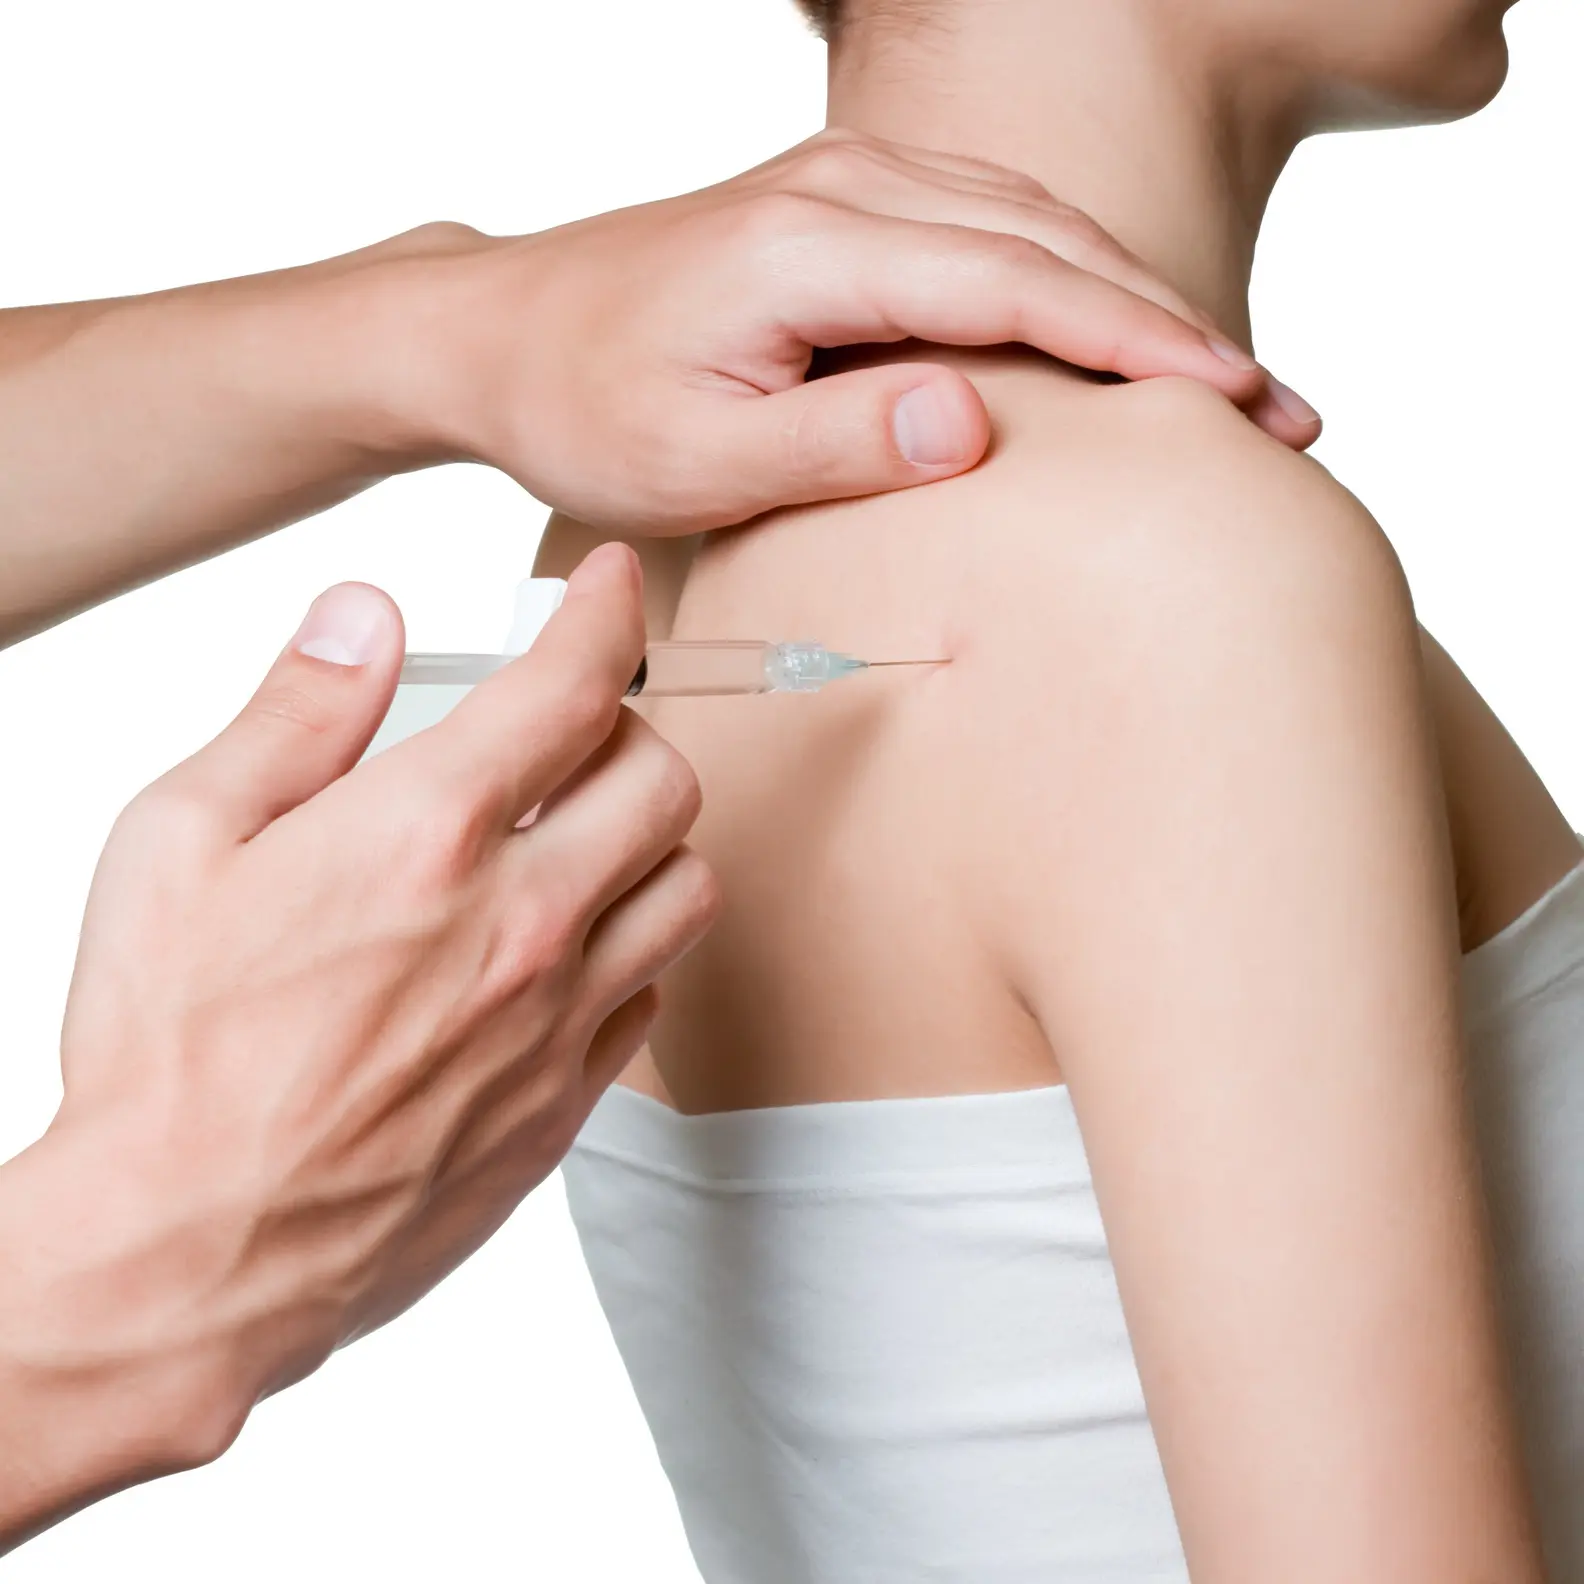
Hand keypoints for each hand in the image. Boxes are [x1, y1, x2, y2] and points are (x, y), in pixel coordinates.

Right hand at [0, 545, 714, 1543]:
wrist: (189, 1252)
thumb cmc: (166, 1051)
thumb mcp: (179, 844)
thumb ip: (293, 716)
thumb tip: (365, 615)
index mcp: (426, 834)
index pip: (572, 684)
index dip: (607, 611)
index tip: (613, 585)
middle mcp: (520, 918)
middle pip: (663, 777)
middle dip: (627, 729)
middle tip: (572, 733)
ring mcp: (558, 1017)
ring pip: (686, 884)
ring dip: (648, 837)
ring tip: (580, 834)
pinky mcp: (566, 1100)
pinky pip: (656, 992)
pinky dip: (634, 944)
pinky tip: (567, 945)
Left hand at [361, 129, 1318, 532]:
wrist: (502, 333)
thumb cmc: (585, 405)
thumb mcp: (696, 458)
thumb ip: (835, 441)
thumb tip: (975, 420)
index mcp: (815, 246)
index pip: (1019, 286)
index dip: (1140, 348)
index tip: (1239, 406)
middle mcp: (844, 188)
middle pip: (1052, 243)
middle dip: (1172, 329)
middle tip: (1282, 414)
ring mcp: (846, 184)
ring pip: (1032, 226)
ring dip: (1133, 303)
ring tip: (1225, 384)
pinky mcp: (843, 206)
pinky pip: (987, 227)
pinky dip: (1068, 278)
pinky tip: (1113, 331)